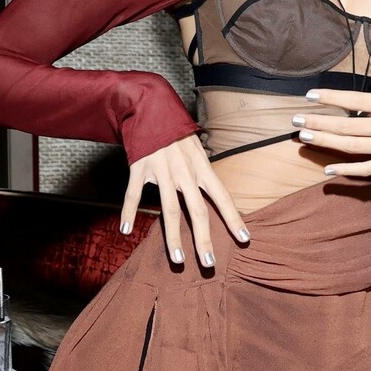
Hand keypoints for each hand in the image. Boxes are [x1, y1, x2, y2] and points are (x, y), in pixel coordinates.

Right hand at [121, 132, 248, 268]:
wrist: (151, 105)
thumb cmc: (176, 132)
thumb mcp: (197, 149)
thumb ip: (202, 173)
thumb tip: (216, 195)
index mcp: (201, 167)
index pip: (222, 197)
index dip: (234, 218)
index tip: (245, 239)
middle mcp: (185, 171)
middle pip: (197, 210)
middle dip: (204, 239)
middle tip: (210, 265)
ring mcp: (161, 170)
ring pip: (169, 209)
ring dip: (173, 237)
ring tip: (177, 259)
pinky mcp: (139, 167)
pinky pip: (134, 193)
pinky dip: (129, 211)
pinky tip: (126, 230)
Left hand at [291, 57, 370, 178]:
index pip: (357, 99)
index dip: (333, 97)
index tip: (311, 95)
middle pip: (348, 125)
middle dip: (320, 122)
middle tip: (297, 120)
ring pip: (352, 146)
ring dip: (326, 141)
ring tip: (305, 136)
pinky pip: (367, 169)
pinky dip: (347, 171)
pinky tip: (328, 170)